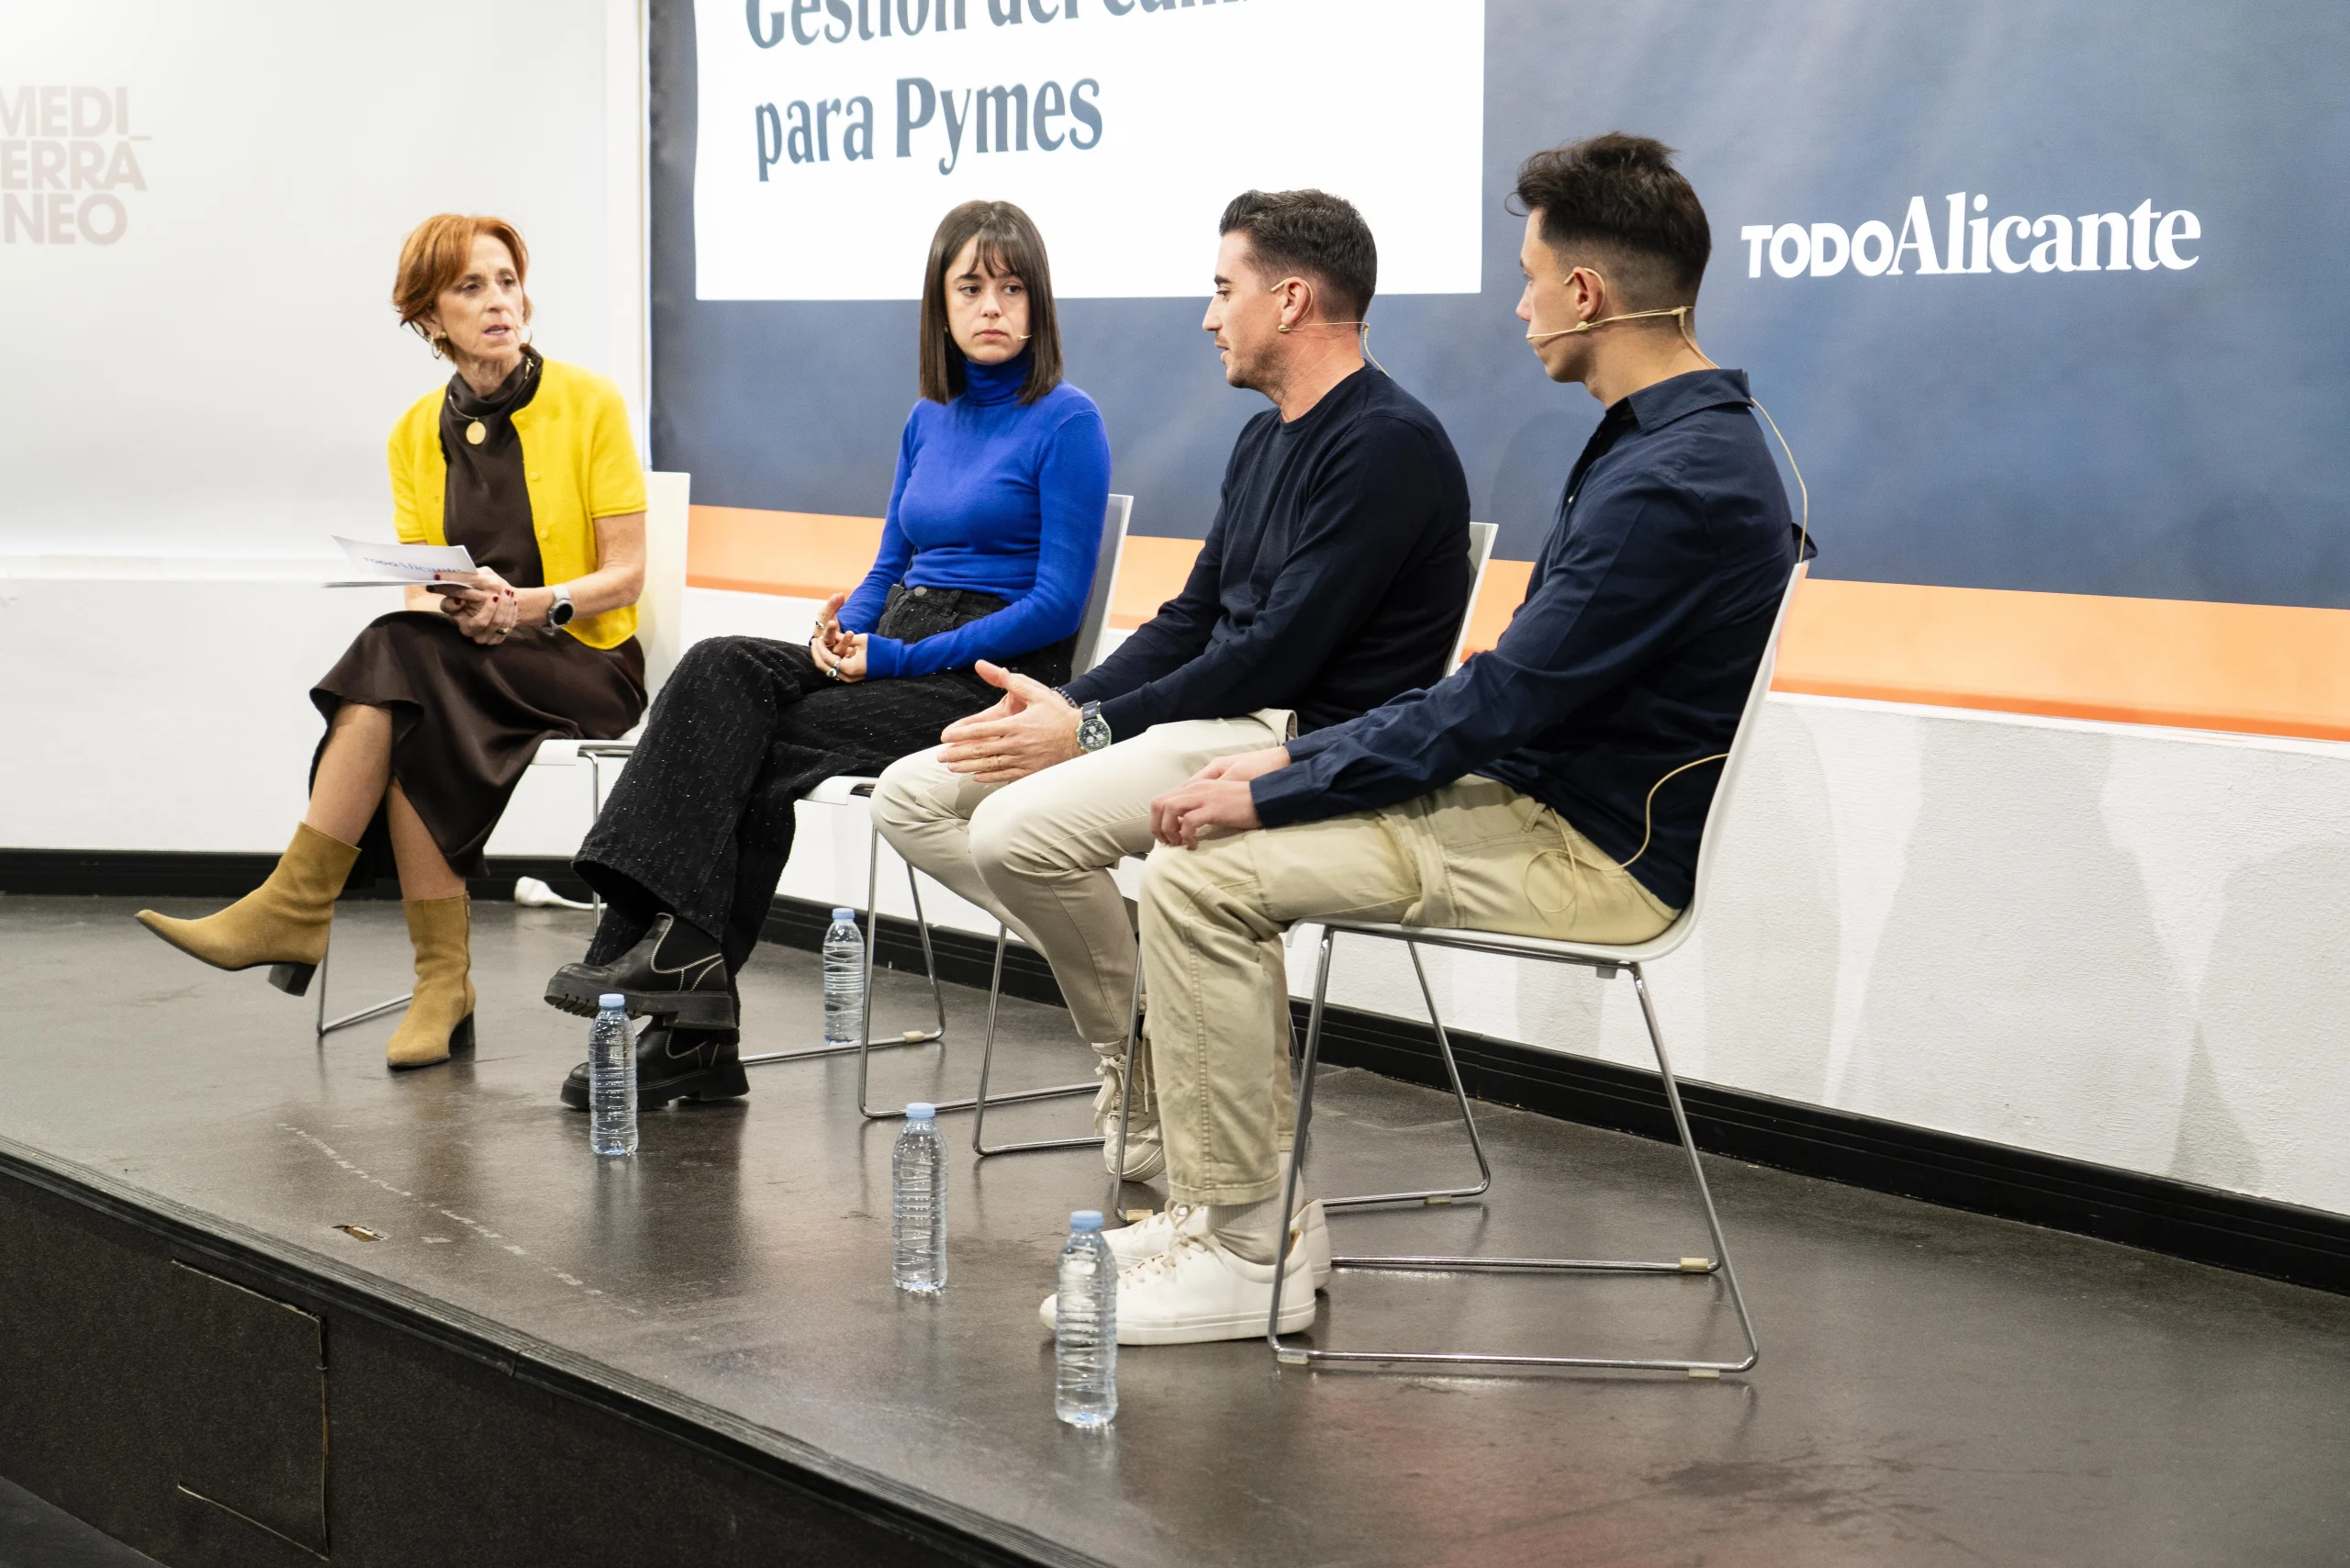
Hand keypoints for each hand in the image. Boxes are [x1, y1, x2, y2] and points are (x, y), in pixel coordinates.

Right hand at [438, 567, 520, 645]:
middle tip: (495, 595)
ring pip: (495, 623)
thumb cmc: (488, 586)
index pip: (448, 607)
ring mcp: (481, 636)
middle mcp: (465, 627)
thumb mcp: (478, 576)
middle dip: (489, 608)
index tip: (462, 600)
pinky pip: (506, 626)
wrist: (506, 598)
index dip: (454, 605)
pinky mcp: (495, 639)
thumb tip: (448, 580)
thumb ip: (465, 577)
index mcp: (454, 610)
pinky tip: (513, 601)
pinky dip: (511, 612)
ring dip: (504, 607)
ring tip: (508, 592)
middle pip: (479, 622)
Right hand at [810, 592, 853, 654]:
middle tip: (833, 622)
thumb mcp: (831, 615)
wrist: (831, 645)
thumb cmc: (830, 627)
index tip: (836, 599)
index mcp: (820, 628)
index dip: (829, 608)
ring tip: (851, 633)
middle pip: (826, 636)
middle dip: (830, 629)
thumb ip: (835, 605)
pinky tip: (855, 649)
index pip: (823, 618)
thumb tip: (840, 594)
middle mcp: (824, 641)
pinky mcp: (840, 660)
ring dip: (844, 642)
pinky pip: (844, 657)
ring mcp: (832, 652)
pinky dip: (849, 653)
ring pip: (836, 649)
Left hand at [936, 660, 1080, 782]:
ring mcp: (1023, 761)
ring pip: (990, 766)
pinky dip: (989, 778)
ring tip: (952, 768)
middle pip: (981, 751)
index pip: (981, 731)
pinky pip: (1005, 777)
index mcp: (1015, 725)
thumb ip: (1009, 680)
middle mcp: (1016, 745)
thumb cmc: (1059, 714)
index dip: (960, 734)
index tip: (945, 738)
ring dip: (968, 767)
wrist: (1083, 737)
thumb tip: (985, 666)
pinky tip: (977, 777)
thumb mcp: (1036, 691)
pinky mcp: (1030, 772)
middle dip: (958, 754)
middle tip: (941, 757)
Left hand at [1149, 747, 1290, 847]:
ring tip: (1180, 843)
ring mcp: (1203, 797)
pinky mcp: (1213, 808)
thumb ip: (1198, 804)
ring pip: (1170, 811)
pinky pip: (1188, 823)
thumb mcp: (1214, 799)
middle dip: (1158, 826)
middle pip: (1159, 804)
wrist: (1264, 797)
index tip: (1165, 835)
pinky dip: (1187, 836)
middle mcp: (1195, 788)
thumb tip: (1182, 822)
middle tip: (1168, 842)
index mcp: (1193, 786)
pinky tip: (1194, 845)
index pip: (1162, 799)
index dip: (1158, 819)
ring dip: (1169, 830)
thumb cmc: (1242, 802)